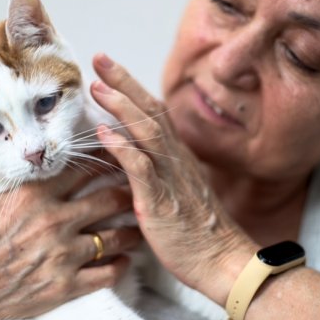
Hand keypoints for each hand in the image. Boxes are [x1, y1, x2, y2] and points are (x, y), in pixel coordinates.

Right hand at [0, 163, 140, 319]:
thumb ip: (10, 179)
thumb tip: (20, 158)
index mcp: (34, 195)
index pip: (84, 168)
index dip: (106, 159)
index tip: (118, 156)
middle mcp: (54, 222)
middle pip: (109, 199)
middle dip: (127, 192)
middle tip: (137, 188)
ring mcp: (62, 256)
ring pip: (115, 237)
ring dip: (131, 230)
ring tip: (138, 225)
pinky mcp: (64, 286)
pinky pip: (107, 273)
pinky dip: (121, 265)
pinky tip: (125, 260)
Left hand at [90, 53, 255, 304]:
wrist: (222, 262)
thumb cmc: (198, 233)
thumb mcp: (177, 195)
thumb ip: (157, 174)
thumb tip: (130, 159)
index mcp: (178, 158)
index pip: (154, 114)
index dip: (132, 90)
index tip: (109, 70)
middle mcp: (176, 160)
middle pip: (150, 111)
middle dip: (124, 83)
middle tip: (99, 58)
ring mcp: (170, 178)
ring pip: (147, 132)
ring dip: (122, 106)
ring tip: (97, 86)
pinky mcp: (161, 201)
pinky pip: (141, 169)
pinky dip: (122, 148)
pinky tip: (103, 134)